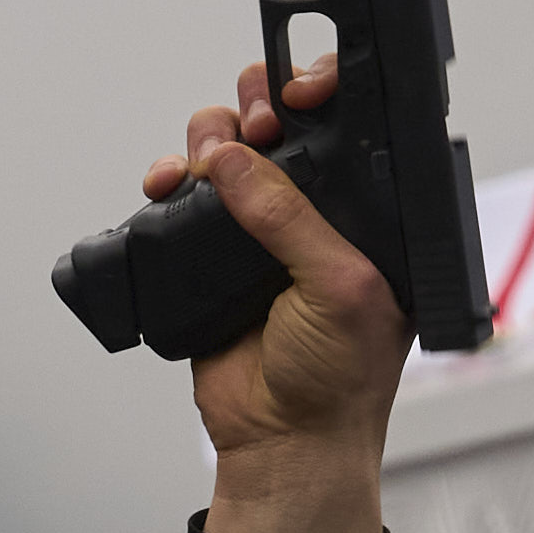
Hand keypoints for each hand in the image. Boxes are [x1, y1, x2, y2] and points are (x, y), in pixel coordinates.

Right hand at [143, 57, 409, 532]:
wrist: (284, 442)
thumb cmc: (341, 376)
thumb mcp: (339, 286)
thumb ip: (290, 217)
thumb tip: (233, 159)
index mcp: (367, 211)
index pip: (350, 125)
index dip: (324, 92)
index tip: (300, 90)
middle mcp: (315, 210)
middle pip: (279, 123)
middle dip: (259, 106)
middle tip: (258, 125)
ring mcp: (259, 230)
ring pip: (225, 150)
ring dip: (207, 138)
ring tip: (203, 162)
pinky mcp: (210, 252)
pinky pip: (183, 197)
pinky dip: (167, 180)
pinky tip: (166, 185)